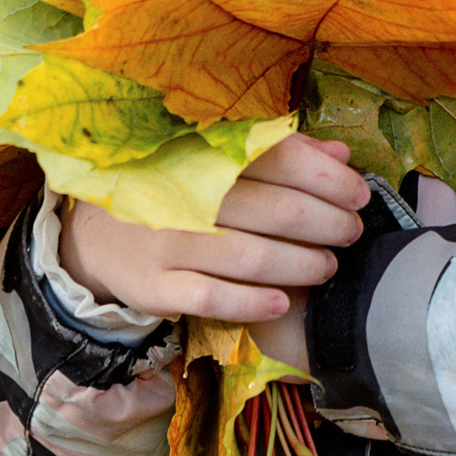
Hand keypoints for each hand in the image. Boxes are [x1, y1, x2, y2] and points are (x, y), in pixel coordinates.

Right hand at [55, 135, 369, 326]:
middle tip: (351, 232)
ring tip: (328, 266)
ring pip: (253, 258)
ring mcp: (169, 242)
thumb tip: (340, 153)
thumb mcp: (215, 160)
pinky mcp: (157, 287)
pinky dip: (253, 302)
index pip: (281, 159)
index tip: (359, 193)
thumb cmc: (172, 190)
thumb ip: (280, 154)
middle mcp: (186, 194)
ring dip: (303, 264)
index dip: (328, 177)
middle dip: (328, 224)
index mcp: (204, 153)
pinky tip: (283, 301)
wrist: (96, 235)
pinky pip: (213, 298)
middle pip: (278, 212)